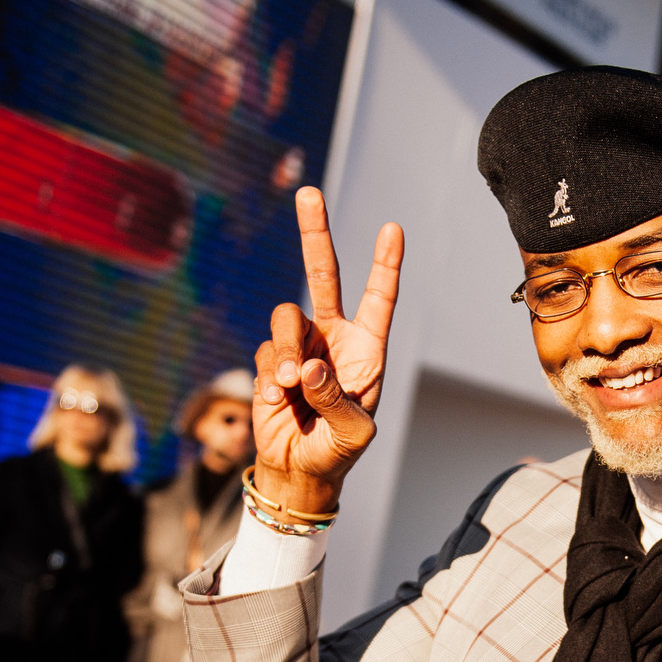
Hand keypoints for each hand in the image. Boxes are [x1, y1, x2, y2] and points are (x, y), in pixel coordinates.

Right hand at [252, 187, 402, 513]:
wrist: (298, 469)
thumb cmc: (338, 449)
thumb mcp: (354, 432)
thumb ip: (336, 400)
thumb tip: (310, 364)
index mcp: (366, 349)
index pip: (379, 299)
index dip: (385, 264)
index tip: (393, 228)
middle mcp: (332, 337)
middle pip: (323, 275)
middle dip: (315, 233)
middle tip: (308, 192)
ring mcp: (299, 345)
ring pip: (287, 318)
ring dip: (290, 350)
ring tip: (294, 386)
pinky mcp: (272, 360)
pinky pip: (269, 351)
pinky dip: (274, 376)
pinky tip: (281, 401)